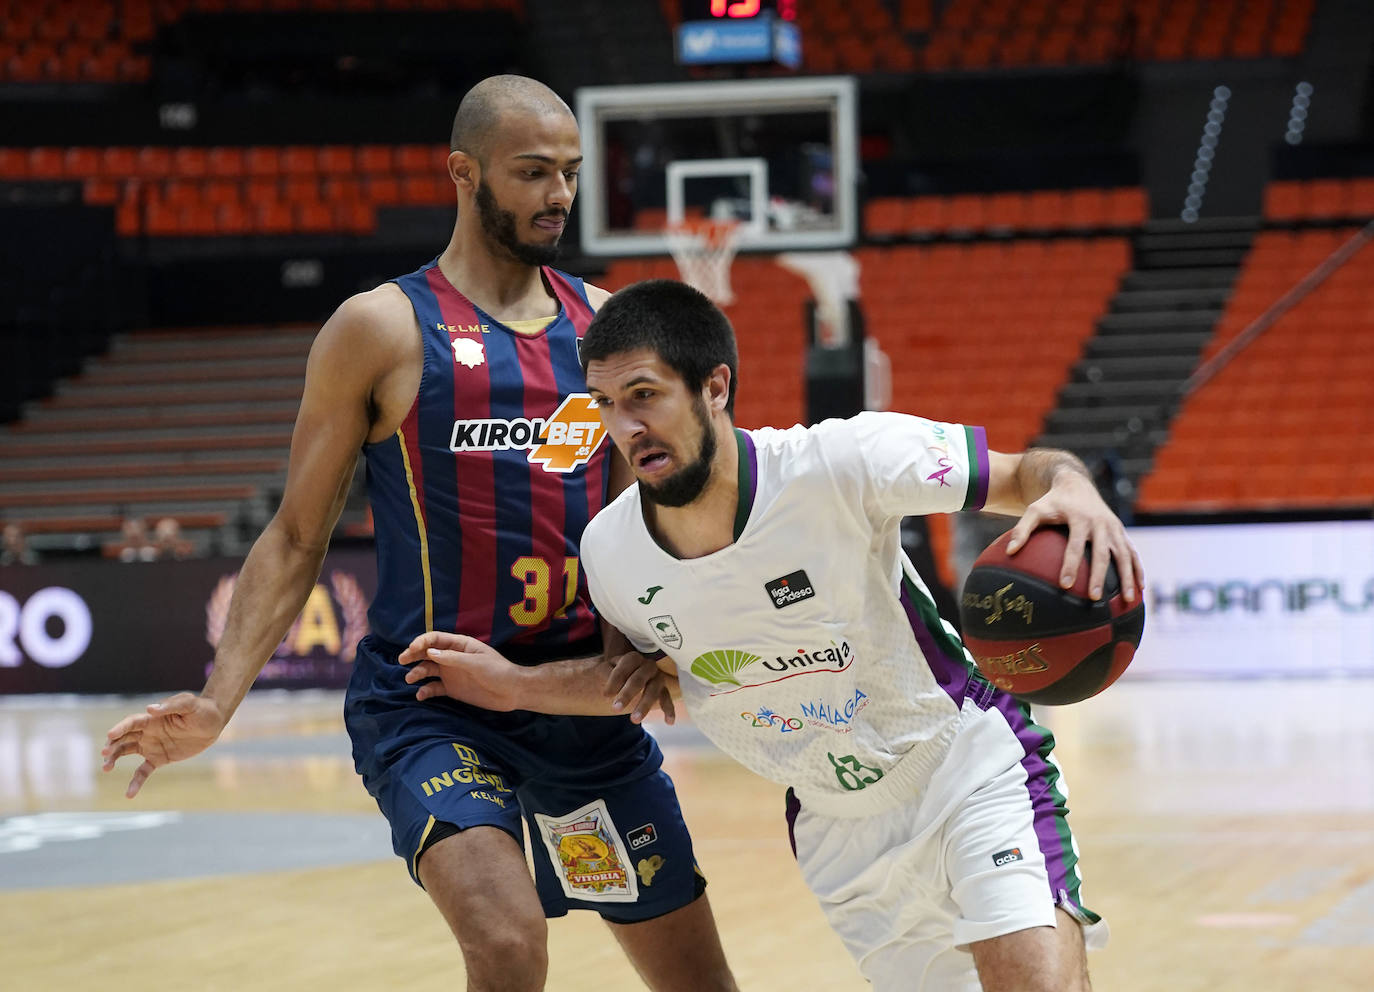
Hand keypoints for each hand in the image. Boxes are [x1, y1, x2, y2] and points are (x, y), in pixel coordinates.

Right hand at [101, 693, 227, 798]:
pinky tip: (129, 794)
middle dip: (112, 746)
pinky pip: (143, 771)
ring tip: (106, 768)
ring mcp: (151, 746)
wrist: (212, 724)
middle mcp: (147, 732)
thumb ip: (170, 706)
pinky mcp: (159, 758)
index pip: (131, 723)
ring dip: (114, 759)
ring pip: (126, 752)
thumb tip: (150, 709)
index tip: (110, 736)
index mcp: (152, 718)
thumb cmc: (200, 709)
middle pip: (123, 738)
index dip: (120, 728)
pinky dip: (135, 782)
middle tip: (104, 754)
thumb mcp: (188, 704)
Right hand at [400, 631, 522, 709]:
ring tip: (409, 679)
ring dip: (417, 673)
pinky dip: (425, 691)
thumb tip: (429, 652)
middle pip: (427, 653)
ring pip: (428, 670)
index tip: (412, 650)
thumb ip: (453, 658)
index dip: (421, 642)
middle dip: (413, 655)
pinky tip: (420, 695)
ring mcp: (451, 673)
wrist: (513, 692)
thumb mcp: (476, 663)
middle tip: (401, 660)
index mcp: (460, 645)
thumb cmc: (498, 671)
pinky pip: (434, 688)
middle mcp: (452, 658)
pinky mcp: (452, 689)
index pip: (435, 639)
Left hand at [604, 651, 675, 725]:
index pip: (627, 664)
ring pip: (653, 691)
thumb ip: (605, 674)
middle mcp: (648, 666)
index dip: (616, 678)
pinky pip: (667, 700)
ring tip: (634, 720)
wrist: (625, 678)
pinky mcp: (663, 690)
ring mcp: (658, 678)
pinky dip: (669, 710)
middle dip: (627, 694)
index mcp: (634, 659)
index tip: (606, 695)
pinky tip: (669, 722)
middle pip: (639, 678)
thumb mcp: (607, 671)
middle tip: (616, 709)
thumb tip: (607, 686)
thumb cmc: (615, 675)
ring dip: (644, 705)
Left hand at [1004, 473, 1142, 602]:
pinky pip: (1133, 553)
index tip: (1065, 585)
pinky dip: (1137, 570)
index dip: (1070, 564)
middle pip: (1102, 553)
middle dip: (1099, 576)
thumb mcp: (1035, 510)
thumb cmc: (1052, 502)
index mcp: (1080, 518)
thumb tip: (1009, 552)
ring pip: (1124, 554)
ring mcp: (1114, 528)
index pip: (1075, 545)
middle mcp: (1100, 523)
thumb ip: (1022, 529)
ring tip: (1128, 600)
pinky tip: (1139, 589)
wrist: (1076, 484)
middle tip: (1093, 598)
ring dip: (1128, 577)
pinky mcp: (1121, 532)